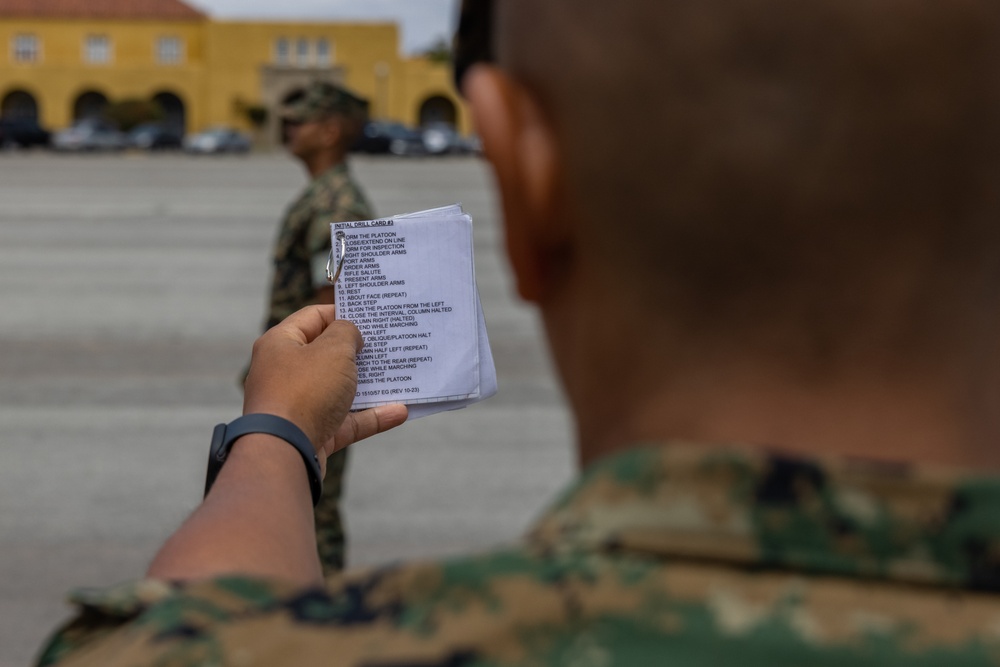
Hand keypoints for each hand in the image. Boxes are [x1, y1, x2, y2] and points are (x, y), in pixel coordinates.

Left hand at [243, 306, 406, 472]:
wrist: (283, 452)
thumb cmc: (305, 391)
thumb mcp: (333, 350)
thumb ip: (347, 334)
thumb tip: (351, 336)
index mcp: (280, 344)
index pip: (313, 317)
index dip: (342, 312)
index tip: (370, 315)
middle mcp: (285, 372)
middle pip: (326, 355)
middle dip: (357, 351)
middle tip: (386, 343)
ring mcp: (298, 405)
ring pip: (339, 390)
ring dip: (368, 385)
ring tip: (397, 375)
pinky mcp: (312, 433)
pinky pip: (346, 420)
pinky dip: (371, 416)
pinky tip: (399, 411)